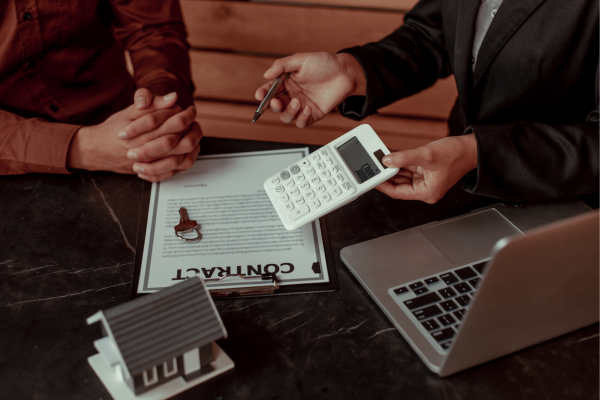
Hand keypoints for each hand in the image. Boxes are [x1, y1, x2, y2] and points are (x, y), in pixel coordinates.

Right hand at [68, 89, 201, 180]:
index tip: (190, 110)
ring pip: (179, 157)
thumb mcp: (130, 112)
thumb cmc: (113, 129)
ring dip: (190, 145)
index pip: (173, 123)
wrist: (95, 150)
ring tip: (192, 134)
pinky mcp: (150, 170)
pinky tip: (186, 150)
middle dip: (191, 130)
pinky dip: (183, 160)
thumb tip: (173, 97)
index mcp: (143, 132)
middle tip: (194, 122)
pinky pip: (173, 171)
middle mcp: (147, 149)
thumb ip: (152, 104)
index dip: (186, 115)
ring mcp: (149, 162)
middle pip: (179, 141)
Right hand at [255, 52, 365, 127]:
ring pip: (286, 117)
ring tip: (297, 102)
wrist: (344, 72)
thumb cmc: (324, 63)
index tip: (260, 95)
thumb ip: (282, 65)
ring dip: (288, 112)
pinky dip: (301, 118)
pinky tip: (307, 108)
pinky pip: (301, 123)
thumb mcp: (301, 59)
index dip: (262, 94)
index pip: (269, 91)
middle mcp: (292, 95)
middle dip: (272, 106)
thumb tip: (266, 75)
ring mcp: (301, 106)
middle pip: (275, 107)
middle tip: (276, 102)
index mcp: (286, 82)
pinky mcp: (312, 114)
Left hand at [375, 135, 477, 203]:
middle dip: (387, 174)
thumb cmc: (457, 155)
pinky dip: (400, 161)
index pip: (398, 193)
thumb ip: (404, 158)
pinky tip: (390, 154)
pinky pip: (408, 167)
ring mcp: (425, 180)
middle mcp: (425, 189)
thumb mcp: (426, 155)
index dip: (383, 186)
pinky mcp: (426, 171)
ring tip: (380, 158)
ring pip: (402, 175)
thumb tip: (387, 160)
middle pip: (399, 184)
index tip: (372, 179)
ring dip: (392, 166)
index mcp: (427, 193)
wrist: (472, 148)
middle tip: (373, 165)